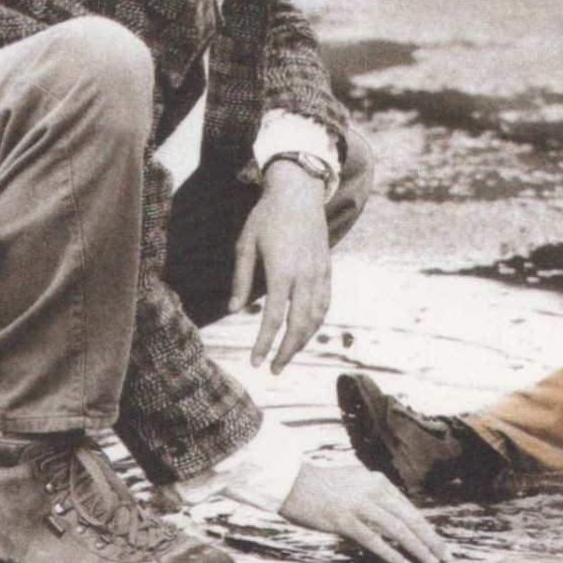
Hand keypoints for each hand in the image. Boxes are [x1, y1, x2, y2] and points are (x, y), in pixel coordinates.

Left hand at [230, 159, 331, 373]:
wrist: (299, 191)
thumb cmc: (267, 216)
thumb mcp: (246, 244)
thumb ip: (241, 279)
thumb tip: (235, 311)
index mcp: (282, 271)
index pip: (274, 319)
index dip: (265, 344)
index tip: (255, 362)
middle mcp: (305, 276)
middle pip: (299, 326)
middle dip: (287, 352)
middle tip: (274, 370)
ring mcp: (320, 273)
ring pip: (316, 318)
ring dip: (302, 341)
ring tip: (287, 355)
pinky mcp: (327, 269)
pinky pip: (325, 304)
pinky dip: (316, 323)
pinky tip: (304, 332)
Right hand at [279, 463, 448, 562]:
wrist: (290, 482)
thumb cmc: (320, 487)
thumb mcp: (353, 483)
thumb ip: (373, 498)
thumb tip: (391, 519)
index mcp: (376, 481)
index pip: (409, 508)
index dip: (426, 527)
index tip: (438, 542)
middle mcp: (372, 490)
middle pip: (409, 519)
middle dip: (430, 539)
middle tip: (445, 556)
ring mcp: (358, 504)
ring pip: (397, 529)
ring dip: (417, 548)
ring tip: (431, 562)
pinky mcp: (344, 519)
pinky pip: (373, 539)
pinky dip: (391, 553)